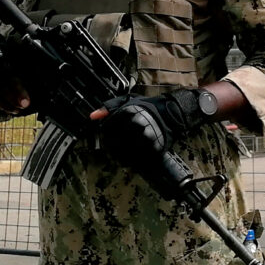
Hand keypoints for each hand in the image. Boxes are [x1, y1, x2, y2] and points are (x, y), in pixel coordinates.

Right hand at [0, 32, 31, 119]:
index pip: (7, 74)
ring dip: (4, 105)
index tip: (27, 102)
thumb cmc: (5, 57)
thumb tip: (48, 76)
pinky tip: (5, 109)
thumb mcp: (15, 55)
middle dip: (11, 100)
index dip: (17, 90)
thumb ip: (28, 64)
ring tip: (16, 110)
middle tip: (23, 107)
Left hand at [95, 89, 213, 158]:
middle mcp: (135, 124)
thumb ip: (109, 107)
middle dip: (111, 148)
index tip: (106, 139)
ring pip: (124, 153)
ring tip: (121, 155)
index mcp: (127, 112)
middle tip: (113, 149)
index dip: (104, 137)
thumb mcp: (128, 101)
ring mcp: (145, 136)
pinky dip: (132, 162)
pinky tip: (131, 159)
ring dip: (120, 157)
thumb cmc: (147, 107)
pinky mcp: (154, 147)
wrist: (171, 113)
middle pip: (113, 143)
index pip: (106, 130)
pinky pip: (137, 160)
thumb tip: (92, 116)